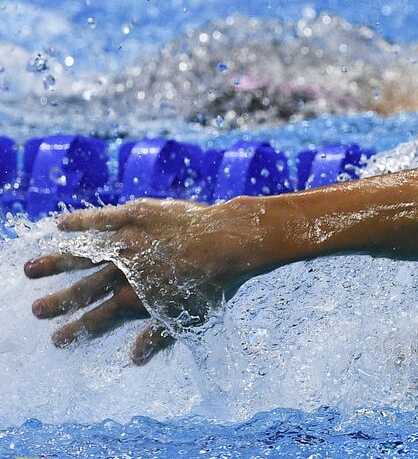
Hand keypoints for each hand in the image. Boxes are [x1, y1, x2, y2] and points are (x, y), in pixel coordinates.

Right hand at [24, 198, 263, 364]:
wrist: (230, 240)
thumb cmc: (215, 281)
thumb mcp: (189, 315)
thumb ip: (159, 335)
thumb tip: (136, 358)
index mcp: (136, 298)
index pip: (97, 319)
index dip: (75, 330)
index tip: (56, 339)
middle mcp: (125, 272)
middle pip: (83, 290)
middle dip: (58, 302)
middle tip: (35, 310)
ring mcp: (128, 242)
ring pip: (83, 255)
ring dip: (56, 263)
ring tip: (30, 270)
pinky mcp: (136, 215)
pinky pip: (102, 218)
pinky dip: (81, 221)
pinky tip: (61, 225)